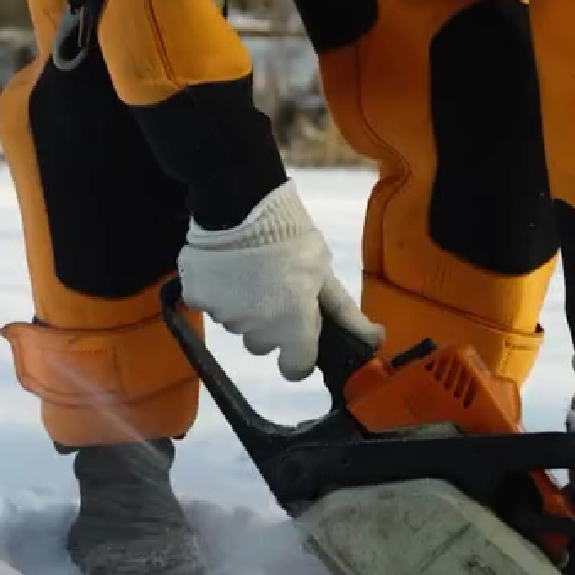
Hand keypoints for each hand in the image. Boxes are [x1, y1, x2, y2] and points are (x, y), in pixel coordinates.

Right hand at [177, 179, 382, 380]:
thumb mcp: (324, 272)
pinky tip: (227, 268)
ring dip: (245, 308)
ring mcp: (224, 317)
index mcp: (292, 327)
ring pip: (238, 325)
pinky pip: (211, 306)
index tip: (300, 332)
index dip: (301, 354)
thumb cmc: (292, 239)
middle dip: (271, 326)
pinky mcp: (197, 300)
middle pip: (264, 344)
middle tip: (276, 289)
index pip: (296, 369)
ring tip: (251, 272)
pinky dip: (219, 293)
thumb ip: (345, 312)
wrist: (241, 204)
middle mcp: (257, 332)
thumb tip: (377, 340)